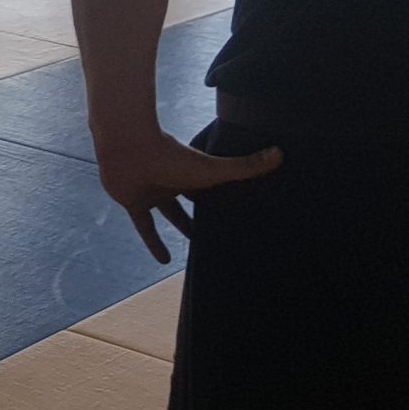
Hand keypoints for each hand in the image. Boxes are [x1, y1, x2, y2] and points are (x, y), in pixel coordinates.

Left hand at [93, 129, 280, 264]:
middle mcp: (175, 180)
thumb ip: (245, 167)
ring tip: (198, 246)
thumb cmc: (171, 155)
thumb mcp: (212, 169)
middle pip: (193, 201)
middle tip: (221, 232)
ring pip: (170, 213)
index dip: (226, 199)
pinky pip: (144, 226)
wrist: (128, 148)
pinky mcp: (135, 202)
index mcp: (194, 171)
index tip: (242, 211)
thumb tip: (280, 154)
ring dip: (182, 227)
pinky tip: (164, 261)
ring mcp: (154, 191)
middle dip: (206, 214)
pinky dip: (153, 243)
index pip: (214, 188)